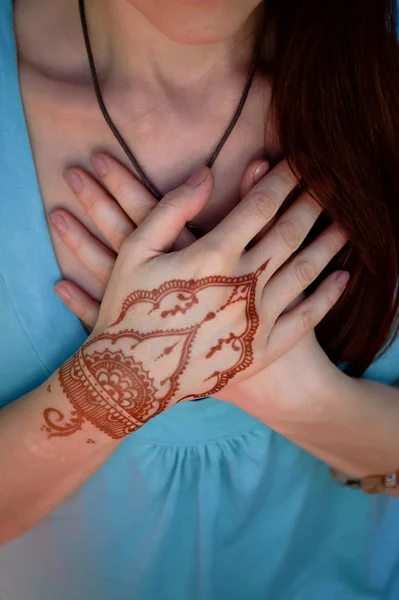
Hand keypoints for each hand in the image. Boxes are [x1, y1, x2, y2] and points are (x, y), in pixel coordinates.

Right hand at [47, 157, 347, 439]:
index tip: (303, 161)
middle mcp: (243, 284)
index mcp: (213, 255)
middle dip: (314, 202)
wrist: (131, 378)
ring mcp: (257, 318)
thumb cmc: (127, 309)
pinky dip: (328, 296)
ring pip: (306, 270)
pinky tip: (343, 278)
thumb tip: (206, 173)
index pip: (261, 205)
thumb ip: (171, 209)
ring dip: (330, 241)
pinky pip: (306, 318)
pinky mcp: (264, 350)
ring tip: (350, 221)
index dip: (285, 178)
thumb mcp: (135, 251)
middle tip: (337, 181)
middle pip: (290, 232)